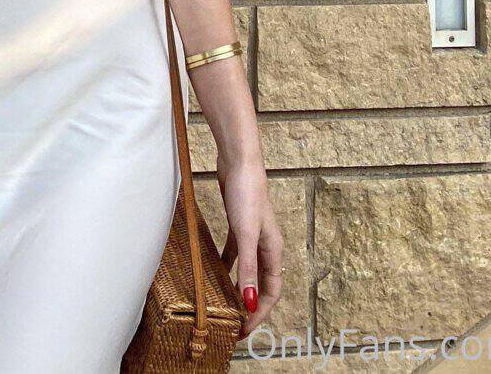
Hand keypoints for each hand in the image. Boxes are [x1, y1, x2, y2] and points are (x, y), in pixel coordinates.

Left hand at [217, 153, 282, 340]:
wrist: (239, 161)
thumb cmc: (247, 194)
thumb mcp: (246, 234)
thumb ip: (248, 269)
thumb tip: (250, 303)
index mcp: (274, 250)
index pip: (272, 292)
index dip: (260, 313)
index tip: (244, 330)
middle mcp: (267, 245)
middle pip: (262, 284)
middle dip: (251, 306)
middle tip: (234, 324)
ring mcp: (253, 235)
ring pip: (248, 270)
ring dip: (239, 288)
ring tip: (225, 304)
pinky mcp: (239, 224)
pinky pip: (236, 254)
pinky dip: (228, 266)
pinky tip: (215, 273)